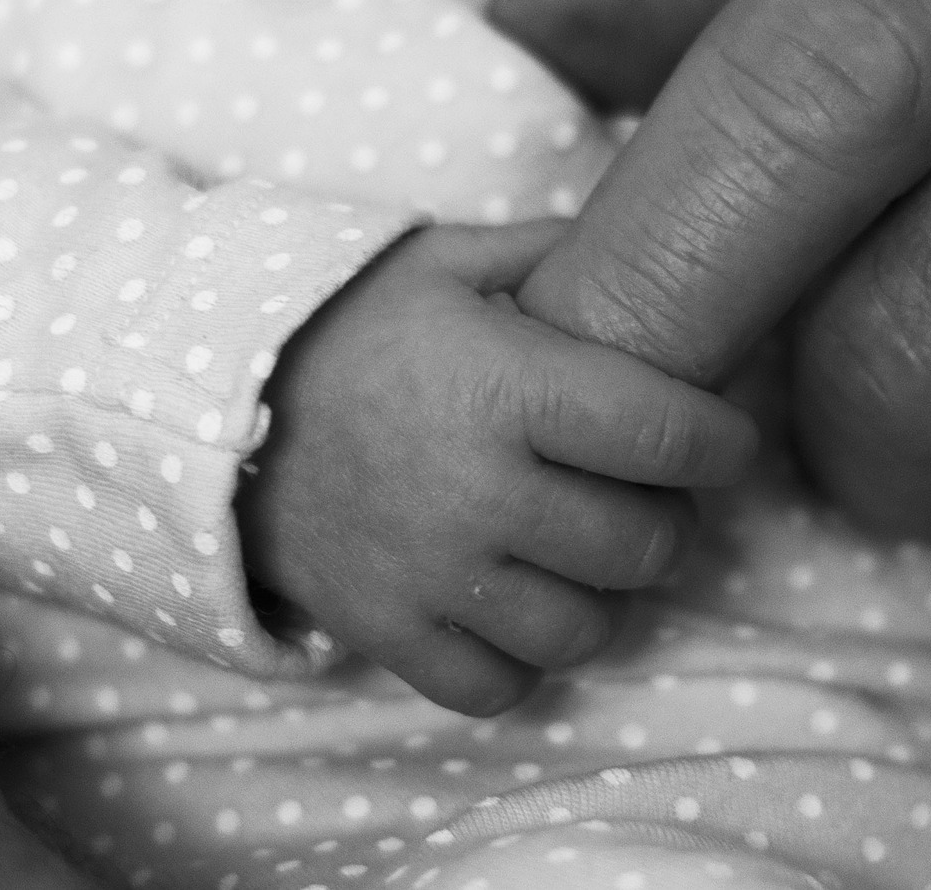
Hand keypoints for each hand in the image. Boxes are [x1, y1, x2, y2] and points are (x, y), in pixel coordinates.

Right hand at [239, 220, 757, 714]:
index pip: (670, 435)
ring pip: (584, 629)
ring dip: (606, 597)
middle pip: (643, 545)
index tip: (727, 438)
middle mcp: (480, 492)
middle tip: (650, 495)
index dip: (724, 442)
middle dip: (669, 521)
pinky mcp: (387, 631)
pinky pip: (499, 686)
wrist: (202, 403)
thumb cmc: (344, 325)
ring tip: (589, 555)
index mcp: (508, 389)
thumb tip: (640, 245)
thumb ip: (548, 255)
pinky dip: (524, 659)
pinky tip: (517, 605)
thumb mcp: (442, 261)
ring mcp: (432, 574)